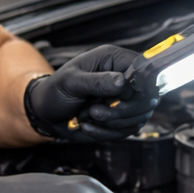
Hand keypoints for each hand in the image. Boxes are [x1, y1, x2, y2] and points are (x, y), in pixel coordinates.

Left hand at [25, 45, 158, 141]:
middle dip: (122, 110)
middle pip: (147, 97)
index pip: (144, 70)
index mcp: (114, 60)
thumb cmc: (56, 90)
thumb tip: (122, 81)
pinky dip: (108, 132)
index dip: (139, 86)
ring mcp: (126, 100)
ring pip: (139, 116)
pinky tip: (89, 126)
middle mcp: (124, 78)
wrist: (47, 112)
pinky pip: (128, 130)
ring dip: (113, 123)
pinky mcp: (123, 118)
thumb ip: (97, 81)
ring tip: (88, 116)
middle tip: (96, 111)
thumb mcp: (72, 82)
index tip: (121, 97)